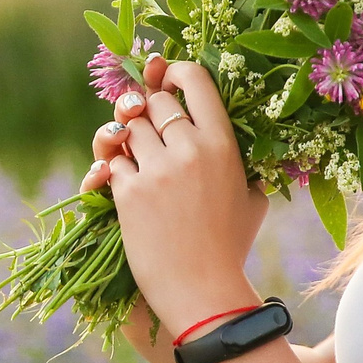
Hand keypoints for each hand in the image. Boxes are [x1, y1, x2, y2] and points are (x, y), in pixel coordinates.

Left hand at [81, 55, 266, 328]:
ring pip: (127, 130)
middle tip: (148, 131)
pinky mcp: (127, 193)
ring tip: (137, 163)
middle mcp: (189, 148)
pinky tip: (121, 188)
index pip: (195, 80)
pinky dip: (111, 173)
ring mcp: (156, 169)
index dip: (174, 71)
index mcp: (223, 144)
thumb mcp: (251, 199)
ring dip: (127, 143)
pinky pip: (111, 163)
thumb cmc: (230, 247)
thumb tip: (226, 134)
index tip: (164, 77)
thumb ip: (242, 162)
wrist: (203, 291)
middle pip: (153, 101)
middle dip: (145, 112)